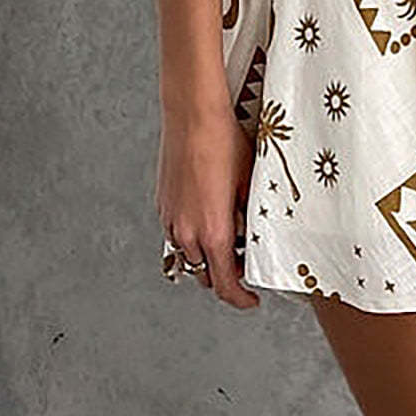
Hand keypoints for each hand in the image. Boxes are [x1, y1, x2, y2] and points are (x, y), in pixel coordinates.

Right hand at [156, 104, 259, 309]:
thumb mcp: (249, 183)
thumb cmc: (224, 143)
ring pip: (188, 257)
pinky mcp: (162, 205)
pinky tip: (206, 215)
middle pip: (205, 275)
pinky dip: (191, 237)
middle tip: (243, 261)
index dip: (239, 298)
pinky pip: (176, 235)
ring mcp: (171, 219)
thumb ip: (249, 217)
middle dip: (225, 275)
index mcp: (213, 232)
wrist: (193, 115)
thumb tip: (253, 233)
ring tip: (226, 236)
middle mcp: (187, 232)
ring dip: (206, 256)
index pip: (224, 284)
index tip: (251, 299)